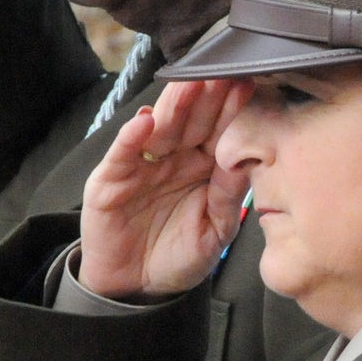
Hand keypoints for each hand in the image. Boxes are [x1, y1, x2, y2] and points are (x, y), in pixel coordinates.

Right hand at [79, 79, 254, 298]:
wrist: (136, 288)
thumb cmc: (179, 257)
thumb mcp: (215, 231)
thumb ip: (228, 196)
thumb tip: (247, 159)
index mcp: (204, 166)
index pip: (220, 130)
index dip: (233, 109)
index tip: (250, 84)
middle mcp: (174, 159)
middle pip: (192, 121)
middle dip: (207, 96)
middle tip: (222, 71)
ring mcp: (142, 166)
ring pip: (160, 129)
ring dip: (174, 105)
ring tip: (189, 84)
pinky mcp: (111, 180)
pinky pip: (123, 154)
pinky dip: (132, 137)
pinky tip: (147, 120)